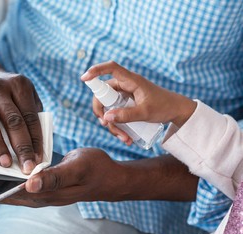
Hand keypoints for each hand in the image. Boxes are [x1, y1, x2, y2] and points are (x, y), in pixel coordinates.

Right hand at [0, 68, 43, 173]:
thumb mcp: (24, 93)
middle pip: (12, 120)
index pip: (30, 116)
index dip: (35, 140)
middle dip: (21, 147)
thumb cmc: (6, 92)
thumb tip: (37, 147)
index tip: (38, 159)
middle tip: (26, 167)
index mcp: (19, 84)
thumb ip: (32, 114)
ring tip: (6, 163)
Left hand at [1, 148, 128, 206]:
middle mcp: (46, 196)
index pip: (16, 196)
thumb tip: (29, 185)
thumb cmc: (96, 169)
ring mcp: (49, 193)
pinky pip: (29, 186)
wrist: (113, 177)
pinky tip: (11, 173)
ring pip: (20, 193)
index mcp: (49, 193)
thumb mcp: (76, 168)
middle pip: (14, 196)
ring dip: (4, 187)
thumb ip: (54, 177)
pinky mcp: (51, 187)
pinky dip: (17, 181)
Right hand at [80, 61, 196, 144]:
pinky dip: (118, 126)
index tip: (84, 78)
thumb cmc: (164, 107)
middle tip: (105, 125)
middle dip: (102, 112)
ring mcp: (125, 96)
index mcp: (131, 80)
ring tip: (124, 138)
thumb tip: (106, 117)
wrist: (177, 111)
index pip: (111, 68)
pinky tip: (126, 137)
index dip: (96, 70)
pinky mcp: (126, 105)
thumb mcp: (146, 113)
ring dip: (112, 125)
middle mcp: (125, 85)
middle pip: (103, 95)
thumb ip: (126, 115)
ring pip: (108, 108)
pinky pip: (115, 114)